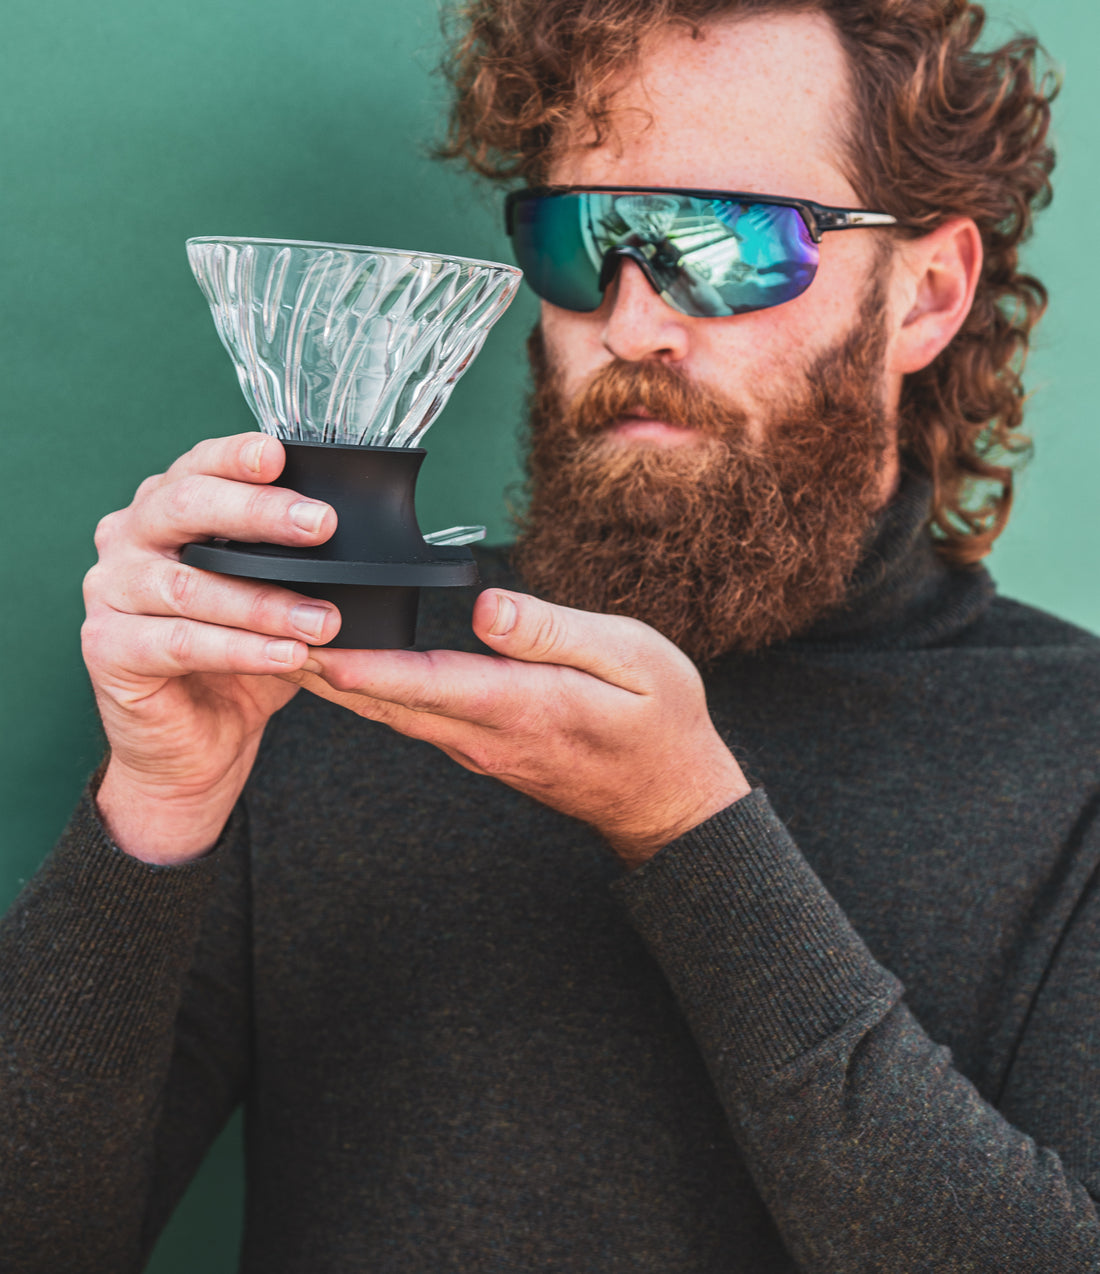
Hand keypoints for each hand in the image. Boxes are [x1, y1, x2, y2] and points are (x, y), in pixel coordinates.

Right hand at [82, 433, 339, 863]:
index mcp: (165, 508)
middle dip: (258, 513)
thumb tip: (354, 533)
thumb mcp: (274, 595)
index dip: (236, 455)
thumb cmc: (236, 658)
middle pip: (185, 507)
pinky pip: (179, 641)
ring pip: (189, 583)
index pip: (198, 465)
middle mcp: (128, 538)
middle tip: (321, 525)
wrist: (195, 746)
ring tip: (322, 619)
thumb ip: (295, 558)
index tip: (279, 454)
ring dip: (264, 602)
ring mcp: (109, 591)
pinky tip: (287, 656)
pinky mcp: (105, 647)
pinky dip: (239, 649)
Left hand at [299, 589, 749, 865]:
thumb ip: (556, 633)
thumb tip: (486, 606)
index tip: (309, 645)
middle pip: (385, 701)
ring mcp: (476, 744)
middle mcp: (483, 733)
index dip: (364, 666)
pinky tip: (341, 665)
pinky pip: (409, 715)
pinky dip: (367, 690)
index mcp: (520, 706)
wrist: (669, 797)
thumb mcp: (631, 659)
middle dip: (320, 668)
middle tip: (256, 629)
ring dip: (333, 680)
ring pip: (389, 711)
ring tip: (276, 637)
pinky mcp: (479, 743)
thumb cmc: (659, 720)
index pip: (426, 683)